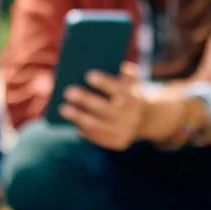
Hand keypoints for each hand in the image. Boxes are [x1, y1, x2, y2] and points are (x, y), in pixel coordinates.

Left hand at [63, 65, 189, 150]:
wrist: (146, 120)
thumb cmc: (131, 94)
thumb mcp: (133, 83)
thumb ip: (127, 74)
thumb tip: (114, 65)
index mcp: (136, 100)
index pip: (120, 90)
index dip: (105, 83)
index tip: (88, 74)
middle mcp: (132, 118)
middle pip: (105, 109)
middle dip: (85, 100)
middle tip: (68, 91)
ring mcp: (124, 133)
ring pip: (97, 125)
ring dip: (78, 117)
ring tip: (63, 108)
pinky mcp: (117, 144)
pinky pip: (97, 137)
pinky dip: (83, 129)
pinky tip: (73, 122)